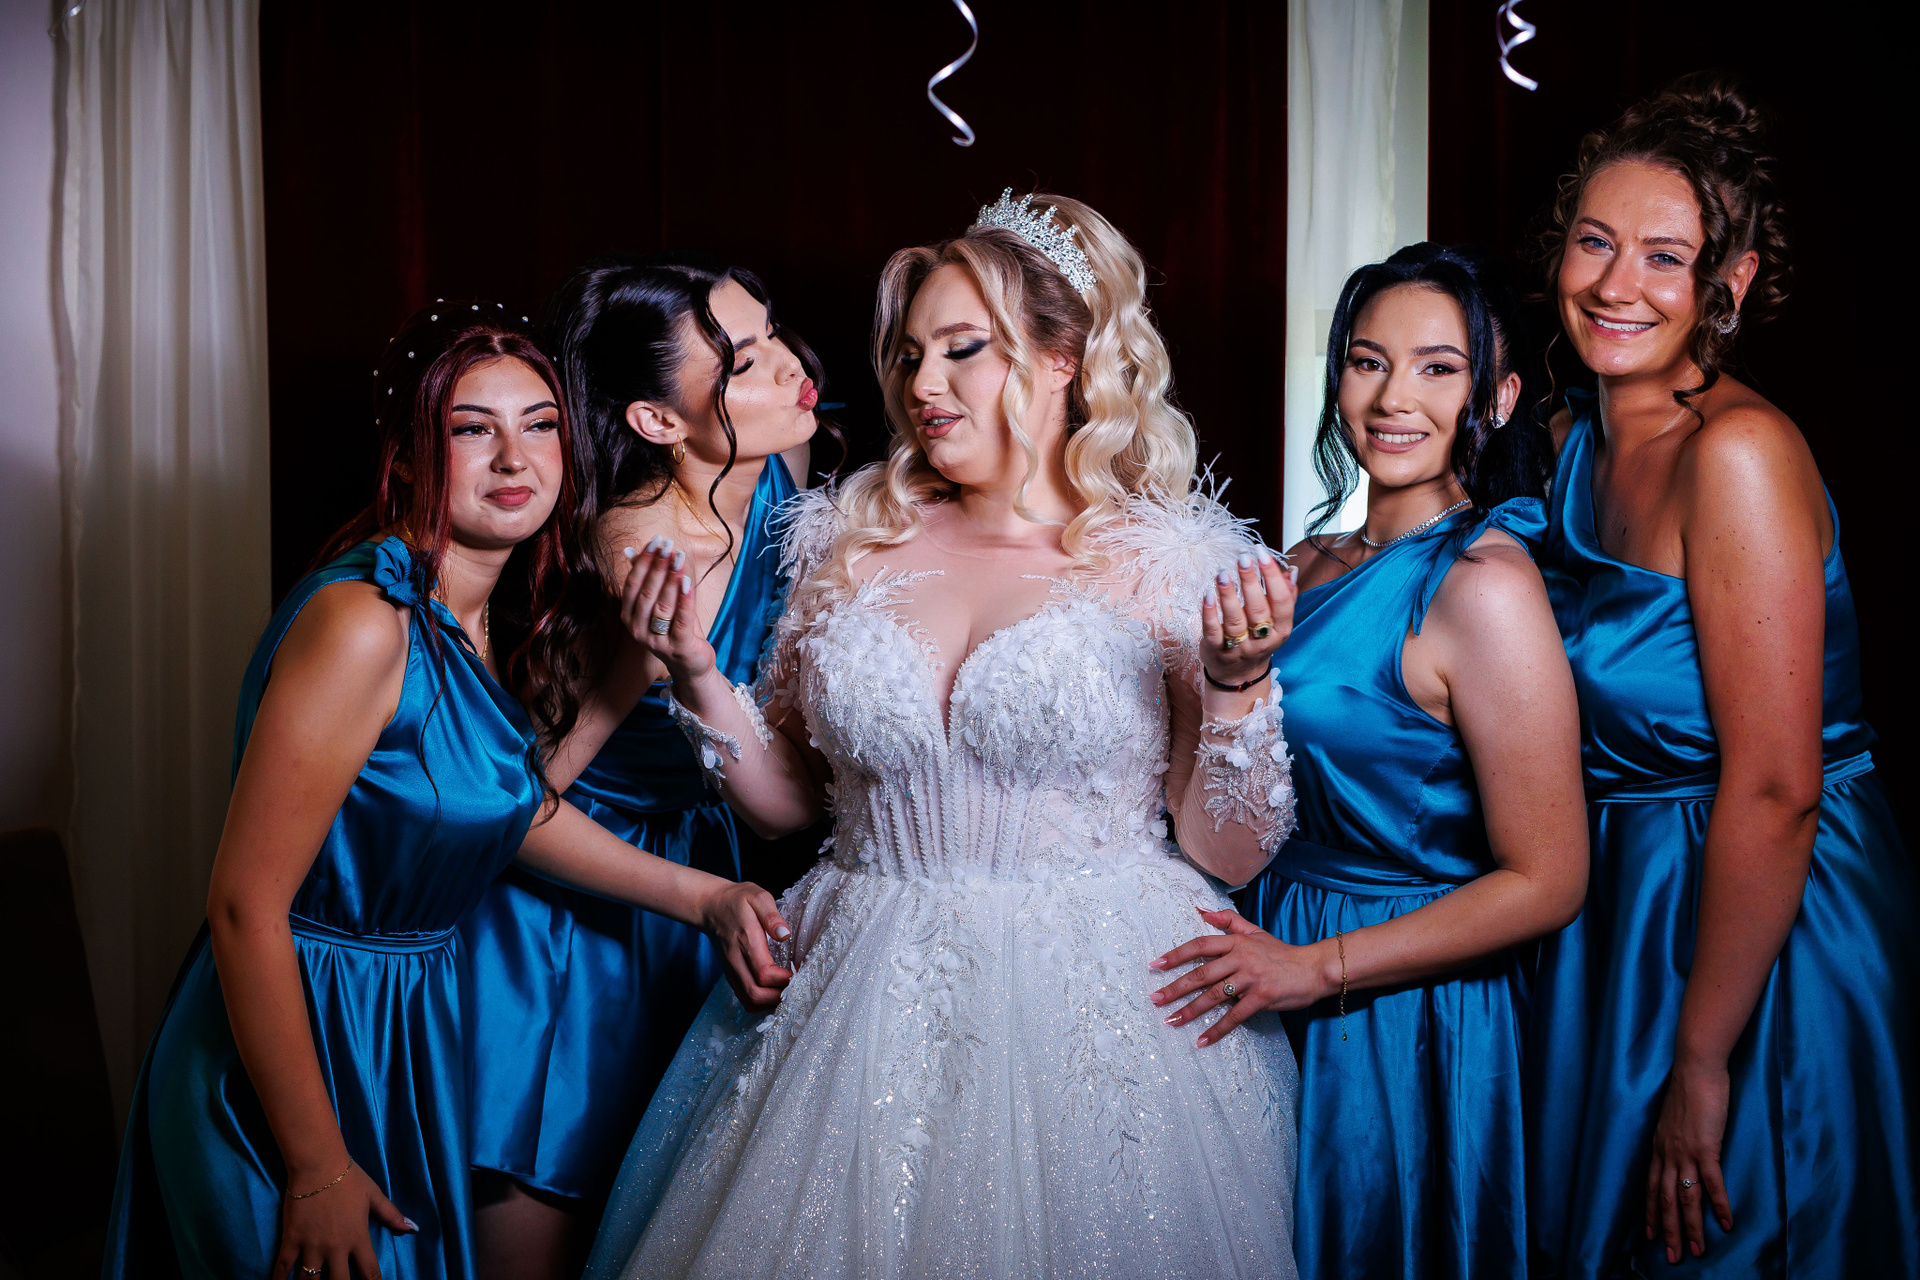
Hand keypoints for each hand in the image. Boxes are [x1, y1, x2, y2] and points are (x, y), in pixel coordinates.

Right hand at [274, 1156, 414, 1279]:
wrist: (318, 1165)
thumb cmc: (348, 1178)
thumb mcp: (374, 1195)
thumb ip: (392, 1215)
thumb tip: (412, 1228)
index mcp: (358, 1238)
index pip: (369, 1272)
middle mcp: (335, 1248)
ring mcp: (311, 1246)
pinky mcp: (291, 1240)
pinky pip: (283, 1267)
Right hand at [618, 538, 715, 684]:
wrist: (690, 663)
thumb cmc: (674, 628)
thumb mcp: (659, 602)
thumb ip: (646, 578)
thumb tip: (630, 550)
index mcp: (629, 616)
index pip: (633, 584)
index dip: (643, 562)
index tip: (655, 542)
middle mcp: (637, 630)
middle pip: (647, 594)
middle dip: (658, 567)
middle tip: (668, 546)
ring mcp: (656, 641)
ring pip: (662, 606)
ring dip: (671, 580)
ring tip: (679, 559)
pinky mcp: (677, 648)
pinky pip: (681, 620)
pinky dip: (685, 600)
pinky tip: (688, 582)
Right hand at [699, 879, 793, 1011]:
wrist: (710, 906)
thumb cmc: (737, 900)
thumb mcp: (757, 897)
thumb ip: (772, 915)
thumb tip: (785, 935)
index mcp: (746, 941)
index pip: (764, 973)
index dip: (783, 979)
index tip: (798, 971)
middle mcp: (736, 961)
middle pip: (755, 994)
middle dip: (779, 997)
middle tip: (796, 986)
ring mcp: (731, 971)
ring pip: (749, 1001)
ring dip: (770, 1003)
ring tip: (787, 990)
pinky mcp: (731, 975)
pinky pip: (745, 999)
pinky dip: (761, 1002)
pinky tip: (775, 992)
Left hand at [1146, 907, 1331, 1045]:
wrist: (1313, 968)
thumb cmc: (1282, 953)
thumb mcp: (1256, 932)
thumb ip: (1229, 922)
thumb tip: (1201, 912)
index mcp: (1236, 943)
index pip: (1200, 946)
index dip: (1176, 955)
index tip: (1156, 965)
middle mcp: (1241, 959)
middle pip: (1201, 974)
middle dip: (1175, 988)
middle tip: (1155, 999)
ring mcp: (1251, 979)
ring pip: (1214, 996)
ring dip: (1190, 1011)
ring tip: (1172, 1021)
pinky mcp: (1262, 998)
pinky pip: (1235, 1017)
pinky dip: (1218, 1030)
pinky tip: (1203, 1040)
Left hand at [1200, 548, 1296, 686]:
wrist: (1238, 676)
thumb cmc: (1258, 640)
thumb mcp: (1276, 622)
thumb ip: (1285, 596)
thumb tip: (1291, 571)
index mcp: (1281, 630)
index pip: (1281, 601)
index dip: (1272, 576)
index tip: (1262, 554)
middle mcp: (1262, 641)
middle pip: (1258, 610)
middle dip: (1251, 582)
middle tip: (1243, 558)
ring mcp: (1239, 648)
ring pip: (1235, 620)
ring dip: (1228, 595)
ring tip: (1223, 572)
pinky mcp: (1217, 651)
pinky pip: (1213, 632)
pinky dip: (1210, 613)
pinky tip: (1207, 594)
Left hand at [1645, 1057, 1733, 1262]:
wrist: (1695, 1068)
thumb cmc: (1688, 1090)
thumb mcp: (1673, 1119)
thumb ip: (1674, 1138)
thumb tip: (1682, 1151)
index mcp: (1659, 1147)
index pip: (1650, 1187)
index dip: (1650, 1213)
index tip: (1649, 1235)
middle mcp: (1667, 1153)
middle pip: (1664, 1199)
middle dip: (1668, 1230)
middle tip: (1671, 1256)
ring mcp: (1685, 1151)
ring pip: (1685, 1197)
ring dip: (1691, 1226)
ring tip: (1695, 1251)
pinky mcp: (1706, 1147)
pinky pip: (1712, 1182)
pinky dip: (1718, 1205)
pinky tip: (1726, 1223)